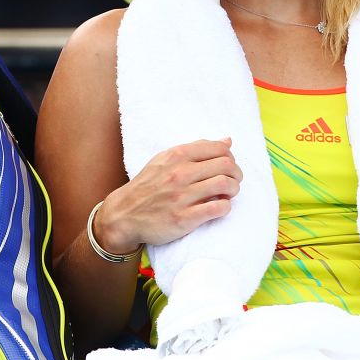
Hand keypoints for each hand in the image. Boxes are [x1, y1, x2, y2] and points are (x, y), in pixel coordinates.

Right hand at [95, 138, 242, 252]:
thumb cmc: (148, 186)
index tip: (228, 166)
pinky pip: (217, 208)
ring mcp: (182, 196)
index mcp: (177, 156)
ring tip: (229, 193)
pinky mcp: (183, 218)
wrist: (123, 215)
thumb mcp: (166, 160)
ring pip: (225, 185)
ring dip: (234, 189)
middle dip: (236, 173)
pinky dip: (226, 207)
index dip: (231, 157)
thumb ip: (197, 149)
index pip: (219, 148)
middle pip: (226, 165)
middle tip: (234, 181)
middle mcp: (180, 173)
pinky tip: (221, 207)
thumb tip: (228, 141)